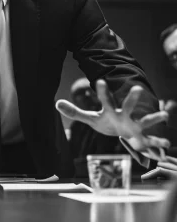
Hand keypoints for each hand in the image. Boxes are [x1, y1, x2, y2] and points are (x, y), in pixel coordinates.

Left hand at [56, 79, 170, 158]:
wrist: (123, 133)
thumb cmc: (107, 123)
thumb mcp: (90, 119)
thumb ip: (75, 112)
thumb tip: (56, 103)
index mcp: (110, 111)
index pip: (105, 100)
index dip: (103, 92)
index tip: (100, 81)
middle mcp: (124, 116)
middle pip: (127, 106)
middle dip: (132, 98)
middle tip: (137, 87)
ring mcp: (135, 126)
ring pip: (145, 121)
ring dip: (153, 118)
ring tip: (164, 115)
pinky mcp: (142, 138)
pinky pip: (152, 140)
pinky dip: (159, 142)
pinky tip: (167, 142)